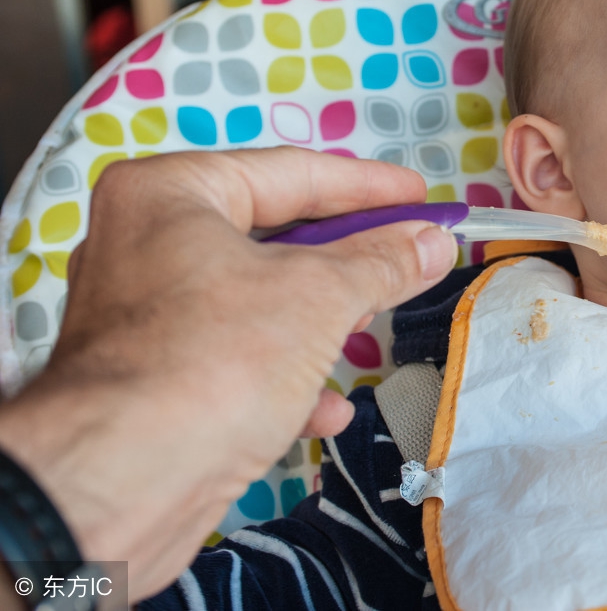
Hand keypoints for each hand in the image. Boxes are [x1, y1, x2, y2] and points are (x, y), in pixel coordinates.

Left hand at [0, 148, 455, 599]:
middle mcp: (143, 244)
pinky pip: (230, 361)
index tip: (421, 197)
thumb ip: (383, 261)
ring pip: (254, 302)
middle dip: (343, 260)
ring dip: (318, 323)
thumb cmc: (217, 359)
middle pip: (270, 237)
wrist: (123, 483)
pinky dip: (282, 379)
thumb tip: (434, 241)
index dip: (368, 186)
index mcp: (170, 193)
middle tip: (405, 260)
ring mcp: (142, 317)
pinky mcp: (149, 381)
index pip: (290, 173)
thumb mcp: (322, 296)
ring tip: (368, 329)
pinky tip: (324, 411)